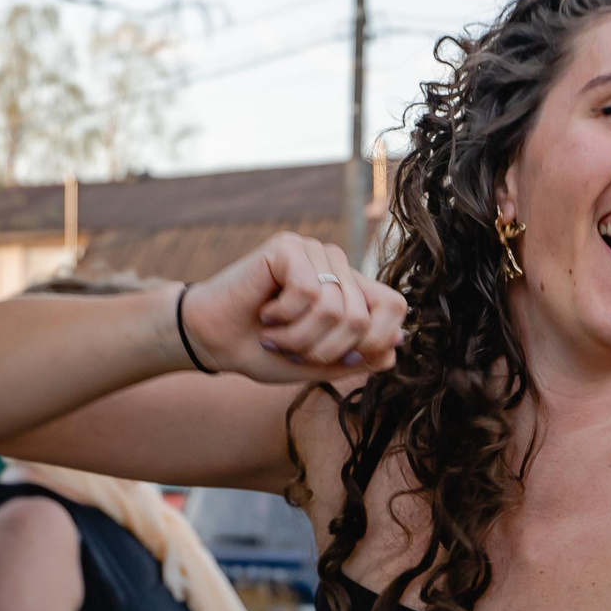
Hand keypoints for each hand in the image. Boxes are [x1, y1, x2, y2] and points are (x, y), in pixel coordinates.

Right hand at [180, 233, 406, 383]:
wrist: (214, 341)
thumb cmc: (264, 350)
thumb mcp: (319, 363)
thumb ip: (358, 356)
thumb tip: (396, 345)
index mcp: (351, 290)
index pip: (394, 306)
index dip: (376, 340)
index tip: (341, 361)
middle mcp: (338, 265)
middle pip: (361, 318)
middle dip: (324, 349)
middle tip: (293, 348)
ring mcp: (314, 252)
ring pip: (335, 308)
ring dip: (299, 336)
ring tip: (276, 334)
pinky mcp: (290, 247)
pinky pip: (308, 292)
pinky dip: (284, 316)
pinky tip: (265, 313)